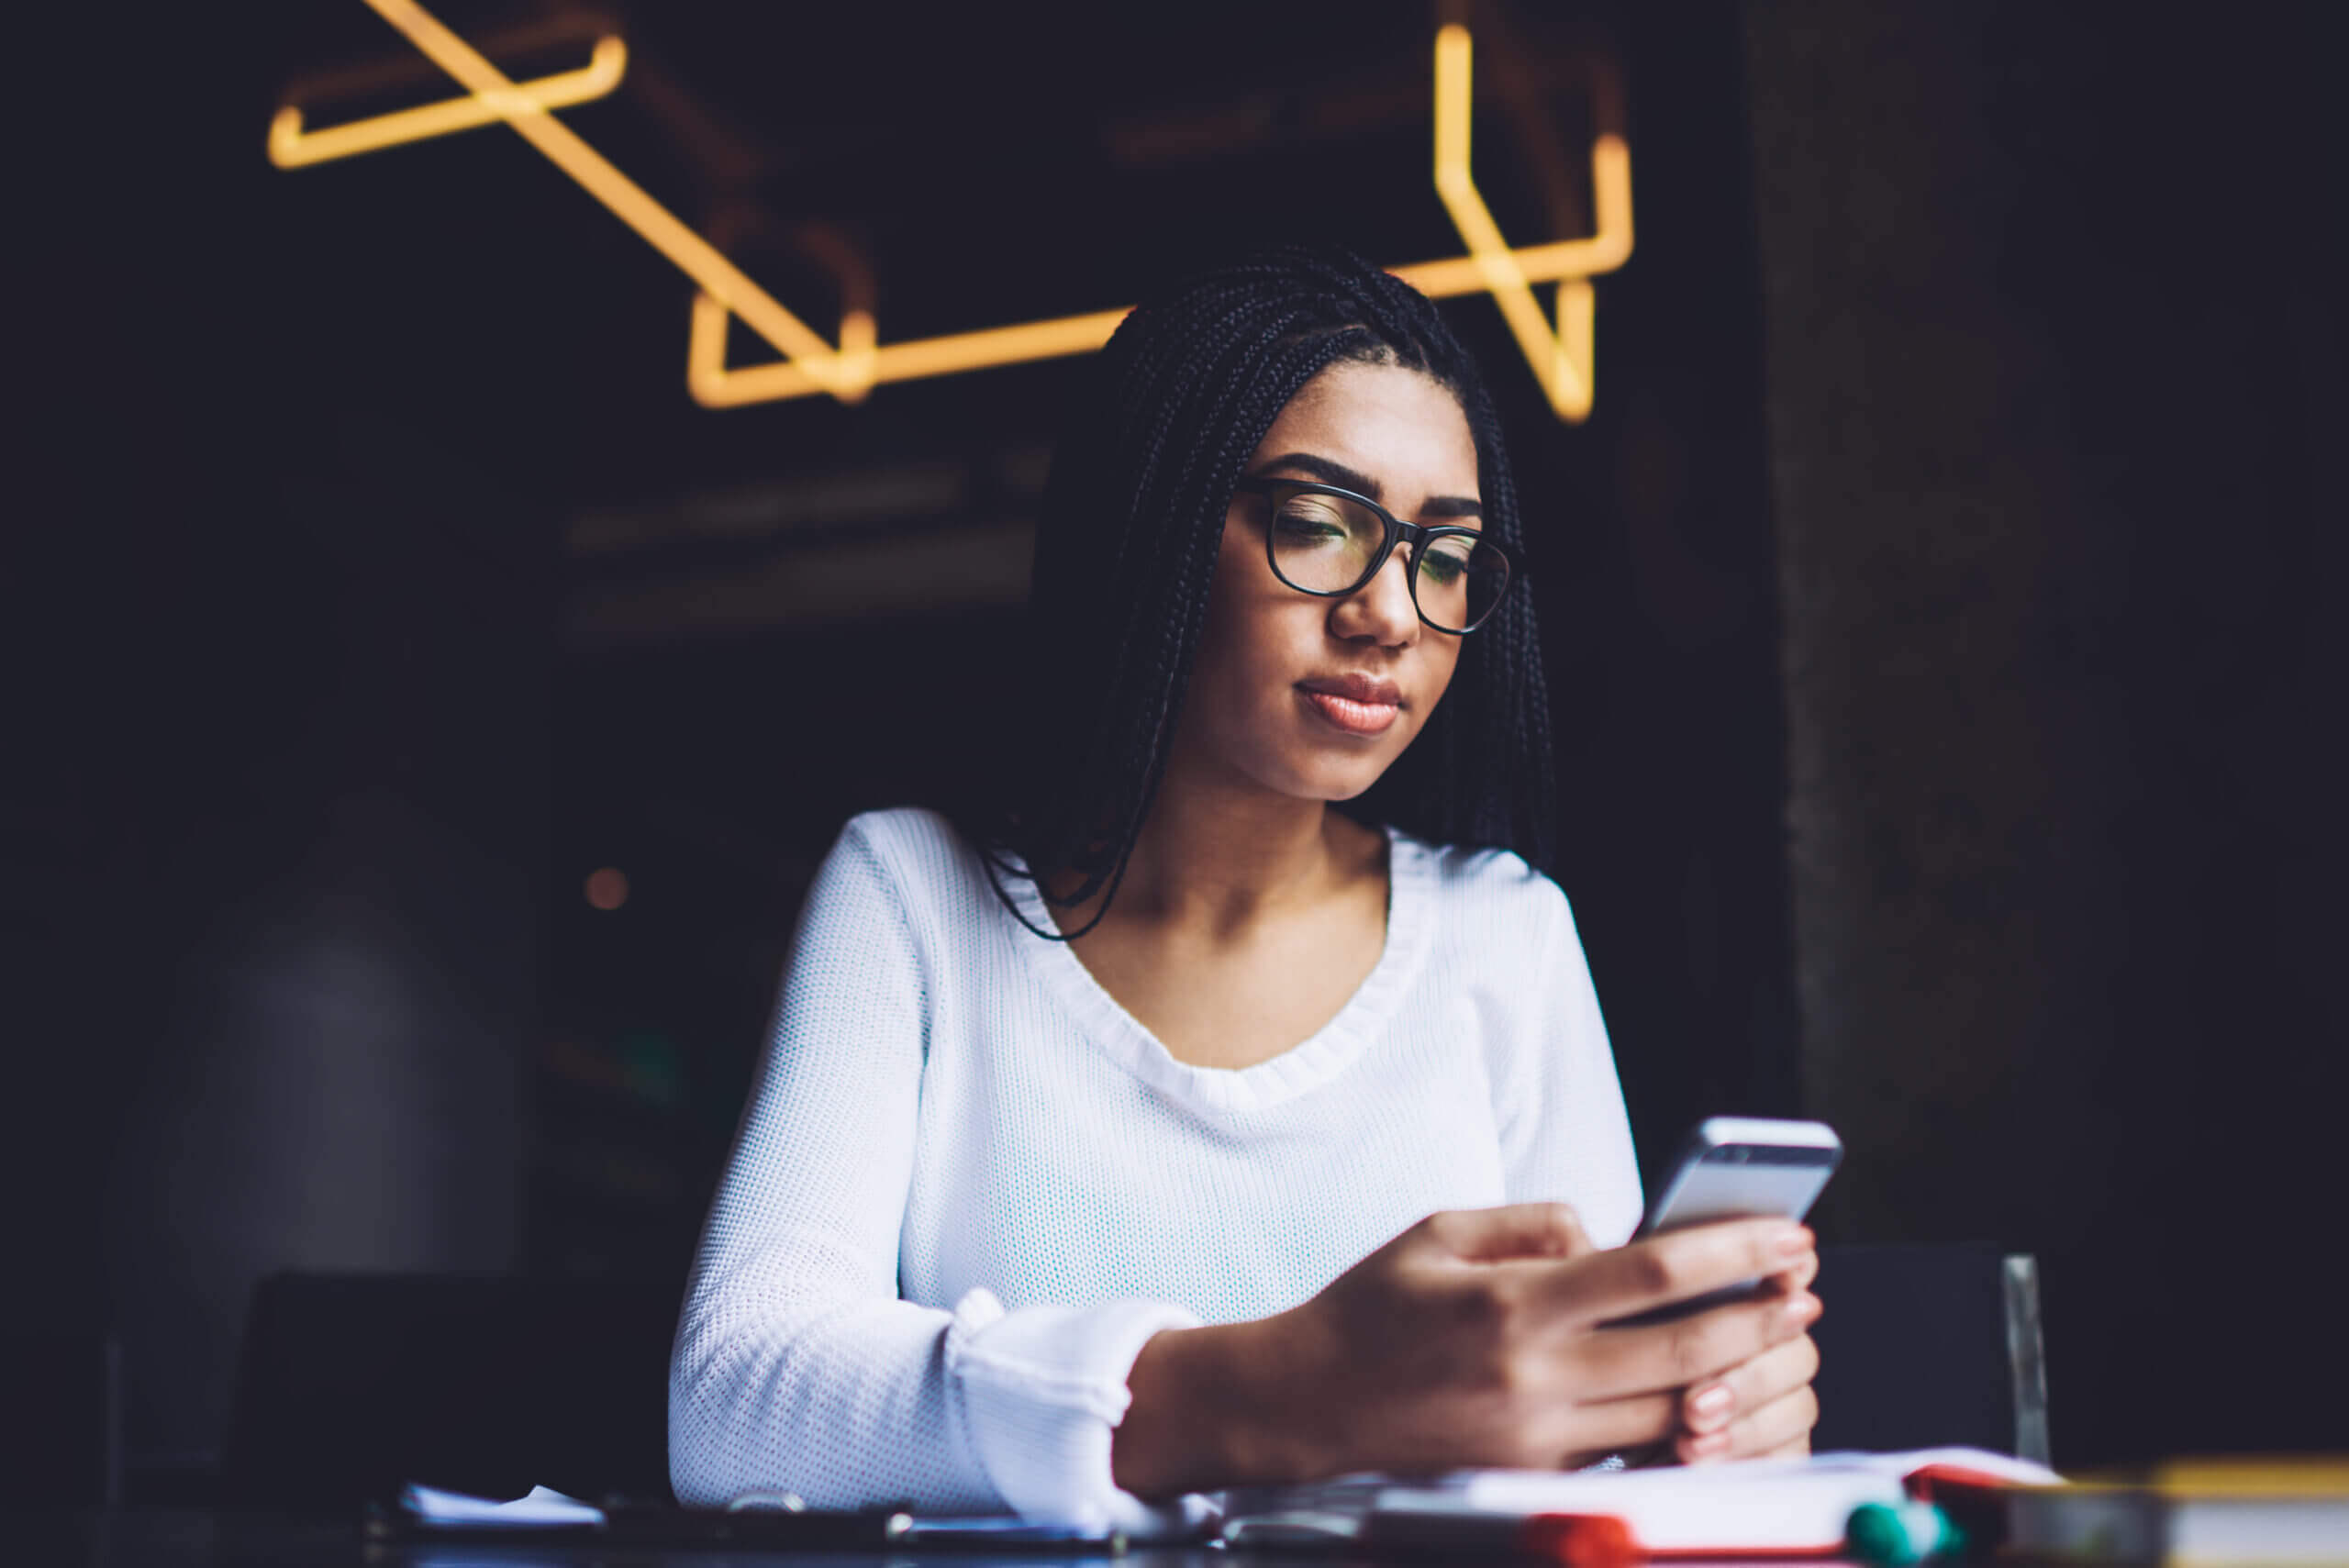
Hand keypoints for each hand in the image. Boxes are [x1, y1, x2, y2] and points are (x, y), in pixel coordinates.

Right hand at [1114, 1203, 1819, 1494]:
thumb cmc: (1372, 1309)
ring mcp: (1541, 1441)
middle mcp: (1536, 1379)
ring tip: (1780, 1339)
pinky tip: (1717, 1393)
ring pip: (1677, 1416)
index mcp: (1513, 1304)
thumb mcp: (1439, 1231)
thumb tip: (1611, 1235)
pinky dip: (1687, 1425)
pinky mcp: (1539, 1479)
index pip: (1654, 1273)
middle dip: (1765, 1318)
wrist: (1304, 1407)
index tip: (1787, 1231)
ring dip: (1742, 1378)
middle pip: (1689, 1353)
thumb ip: (1533, 1222)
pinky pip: (1636, 1454)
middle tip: (1808, 1290)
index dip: (1736, 1250)